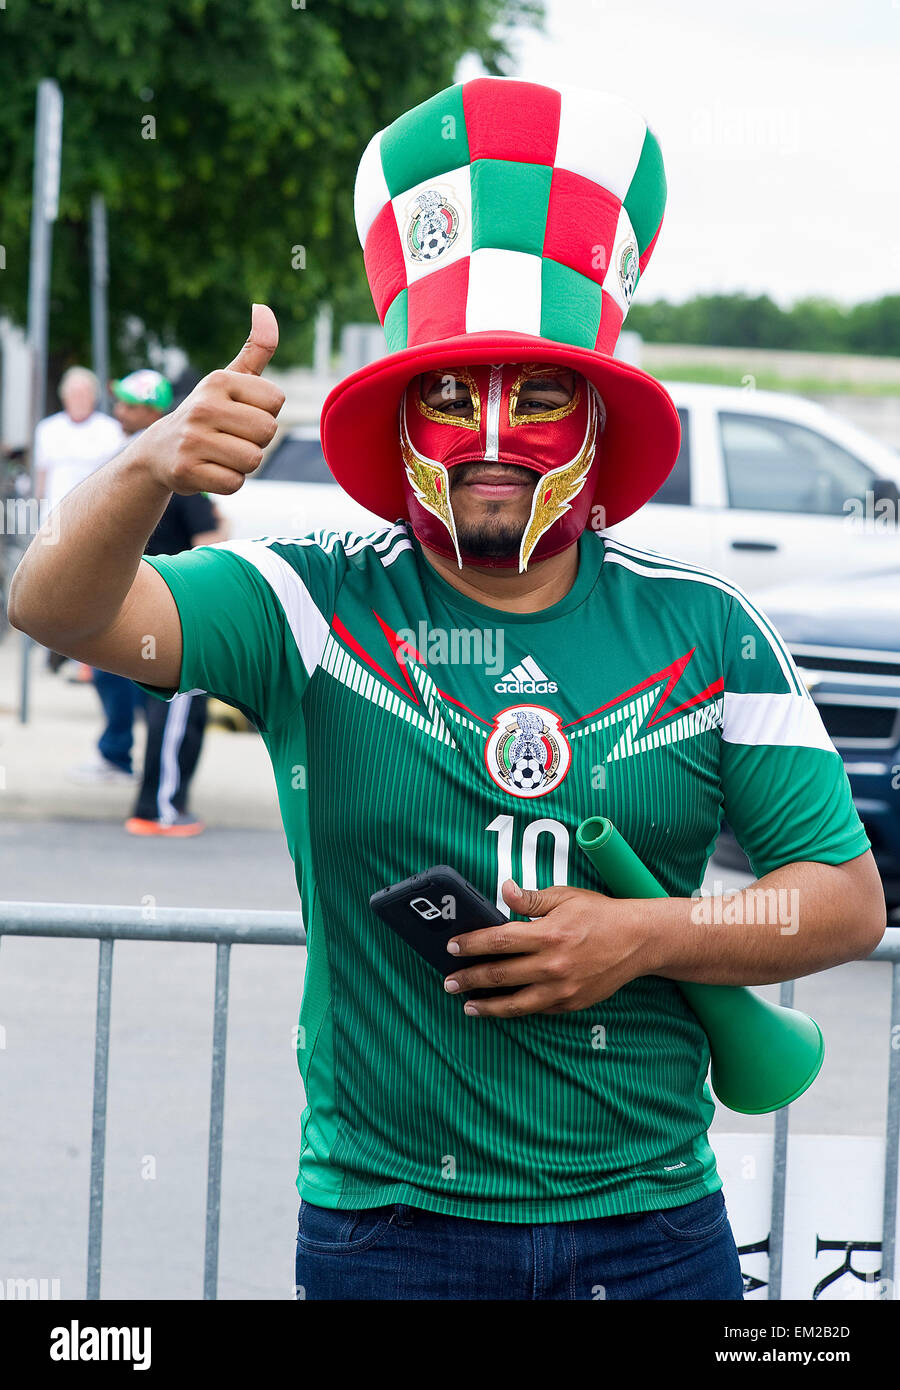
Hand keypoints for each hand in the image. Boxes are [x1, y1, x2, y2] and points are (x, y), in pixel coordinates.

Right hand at [132, 303, 284, 496]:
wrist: (159, 452)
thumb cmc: (207, 414)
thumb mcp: (229, 379)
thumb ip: (255, 349)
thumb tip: (264, 308)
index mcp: (218, 381)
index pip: (276, 401)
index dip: (264, 413)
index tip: (239, 414)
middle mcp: (203, 406)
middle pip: (268, 431)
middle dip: (256, 440)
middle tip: (229, 437)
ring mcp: (192, 439)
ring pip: (253, 460)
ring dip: (242, 463)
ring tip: (219, 453)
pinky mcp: (186, 470)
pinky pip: (235, 483)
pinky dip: (228, 481)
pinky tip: (209, 470)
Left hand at [443, 880, 655, 1017]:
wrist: (639, 941)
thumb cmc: (600, 915)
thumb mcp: (565, 897)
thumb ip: (531, 900)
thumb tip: (504, 890)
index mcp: (549, 935)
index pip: (499, 941)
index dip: (471, 945)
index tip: (452, 947)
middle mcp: (553, 965)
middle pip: (500, 975)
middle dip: (469, 979)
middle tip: (449, 982)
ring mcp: (563, 989)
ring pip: (515, 1004)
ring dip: (487, 1006)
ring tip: (468, 1005)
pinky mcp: (571, 1004)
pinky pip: (537, 1009)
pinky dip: (516, 1009)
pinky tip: (501, 1007)